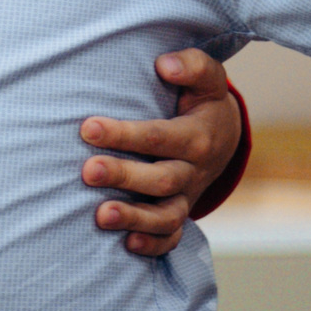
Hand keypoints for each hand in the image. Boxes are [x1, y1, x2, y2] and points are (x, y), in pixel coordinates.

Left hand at [79, 48, 241, 255]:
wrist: (223, 136)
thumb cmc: (202, 101)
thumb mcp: (207, 79)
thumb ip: (192, 65)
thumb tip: (165, 64)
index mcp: (197, 137)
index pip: (159, 137)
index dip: (124, 134)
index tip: (88, 127)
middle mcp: (193, 171)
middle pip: (160, 179)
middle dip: (124, 176)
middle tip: (87, 171)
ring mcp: (187, 196)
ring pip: (165, 216)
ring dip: (134, 217)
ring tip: (100, 216)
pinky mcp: (180, 213)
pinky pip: (170, 237)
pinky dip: (152, 245)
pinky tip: (126, 244)